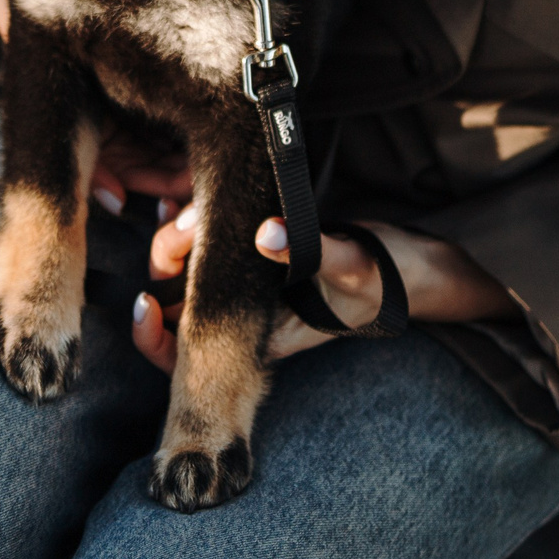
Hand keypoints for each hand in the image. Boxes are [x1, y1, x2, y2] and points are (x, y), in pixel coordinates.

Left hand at [127, 212, 516, 372]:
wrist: (413, 262)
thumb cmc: (389, 279)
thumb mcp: (354, 265)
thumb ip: (310, 250)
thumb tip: (265, 234)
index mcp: (261, 337)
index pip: (189, 358)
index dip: (155, 339)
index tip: (145, 300)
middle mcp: (247, 316)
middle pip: (175, 308)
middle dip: (163, 270)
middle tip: (178, 231)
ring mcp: (249, 285)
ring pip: (186, 273)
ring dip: (175, 241)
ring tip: (185, 210)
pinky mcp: (255, 254)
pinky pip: (207, 246)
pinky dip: (192, 225)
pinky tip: (185, 201)